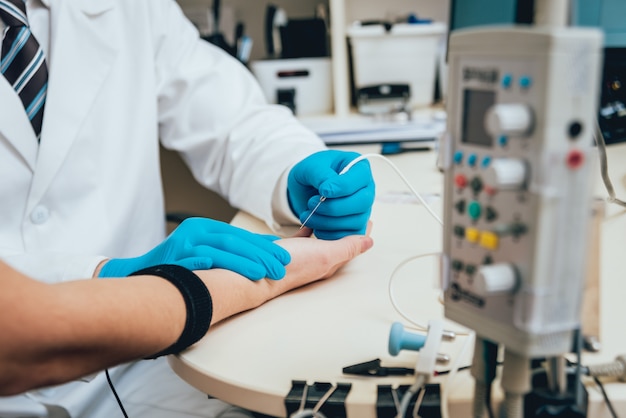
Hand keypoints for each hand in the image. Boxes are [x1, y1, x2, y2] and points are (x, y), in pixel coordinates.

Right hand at [98, 217, 290, 279]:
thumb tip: (269, 248)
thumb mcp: (207, 251)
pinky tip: (220, 269)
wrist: (140, 272)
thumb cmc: (179, 264)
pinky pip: (191, 260)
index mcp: (206, 227)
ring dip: (242, 263)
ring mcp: (182, 243)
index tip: (284, 257)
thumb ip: (232, 249)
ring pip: (218, 250)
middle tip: (280, 268)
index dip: (264, 246)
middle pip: (233, 241)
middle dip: (260, 255)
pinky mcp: (171, 257)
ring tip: (263, 274)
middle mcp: (195, 230)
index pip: (240, 235)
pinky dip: (205, 264)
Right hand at [194, 223, 373, 323]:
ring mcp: (304, 256)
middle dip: (347, 227)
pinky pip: (303, 237)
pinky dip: (309, 226)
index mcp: (331, 262)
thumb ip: (347, 247)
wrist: (260, 273)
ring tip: (334, 211)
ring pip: (322, 238)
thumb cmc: (292, 266)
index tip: (367, 216)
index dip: (360, 232)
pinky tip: (308, 219)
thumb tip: (369, 241)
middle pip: (339, 242)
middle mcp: (319, 260)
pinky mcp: (289, 251)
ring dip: (329, 226)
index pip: (352, 246)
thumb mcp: (326, 253)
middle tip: (353, 210)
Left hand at [287, 150, 374, 239]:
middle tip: (313, 203)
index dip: (342, 187)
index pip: (359, 178)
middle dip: (335, 207)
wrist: (305, 188)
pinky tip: (315, 225)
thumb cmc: (312, 173)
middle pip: (362, 203)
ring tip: (309, 214)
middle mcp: (366, 189)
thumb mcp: (311, 166)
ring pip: (355, 222)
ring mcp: (362, 210)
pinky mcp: (355, 226)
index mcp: (359, 168)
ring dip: (328, 222)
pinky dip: (329, 234)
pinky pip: (348, 236)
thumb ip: (320, 174)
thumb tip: (329, 189)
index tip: (323, 190)